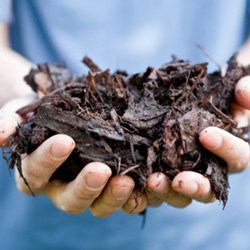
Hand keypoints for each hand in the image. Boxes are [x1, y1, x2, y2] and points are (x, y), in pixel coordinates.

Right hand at [0, 96, 146, 216]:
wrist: (63, 114)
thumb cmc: (40, 114)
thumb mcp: (20, 114)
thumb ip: (6, 123)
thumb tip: (1, 130)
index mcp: (38, 174)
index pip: (37, 173)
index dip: (47, 160)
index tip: (64, 142)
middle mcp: (62, 187)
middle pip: (72, 200)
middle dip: (85, 188)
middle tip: (100, 171)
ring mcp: (89, 187)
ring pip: (100, 204)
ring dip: (115, 195)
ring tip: (128, 180)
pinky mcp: (111, 182)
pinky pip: (124, 197)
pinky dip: (136, 194)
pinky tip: (147, 182)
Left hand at [146, 76, 249, 207]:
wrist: (193, 95)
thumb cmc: (218, 93)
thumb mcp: (236, 87)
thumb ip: (246, 89)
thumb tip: (244, 94)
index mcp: (231, 149)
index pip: (238, 157)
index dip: (226, 149)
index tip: (206, 135)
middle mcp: (210, 166)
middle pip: (209, 188)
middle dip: (196, 186)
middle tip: (180, 181)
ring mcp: (186, 171)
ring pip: (182, 193)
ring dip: (168, 191)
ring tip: (154, 181)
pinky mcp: (164, 170)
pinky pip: (159, 185)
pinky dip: (149, 187)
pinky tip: (139, 180)